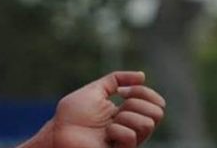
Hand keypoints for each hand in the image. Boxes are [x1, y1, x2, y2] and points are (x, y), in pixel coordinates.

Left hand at [51, 71, 165, 147]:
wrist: (59, 131)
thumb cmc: (73, 114)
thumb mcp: (95, 90)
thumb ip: (116, 79)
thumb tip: (142, 75)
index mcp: (128, 112)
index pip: (155, 102)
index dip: (142, 92)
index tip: (120, 91)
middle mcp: (132, 127)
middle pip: (157, 113)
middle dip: (135, 104)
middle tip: (117, 109)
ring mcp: (129, 141)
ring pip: (147, 123)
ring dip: (124, 118)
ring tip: (107, 125)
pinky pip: (130, 136)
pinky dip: (116, 131)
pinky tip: (105, 135)